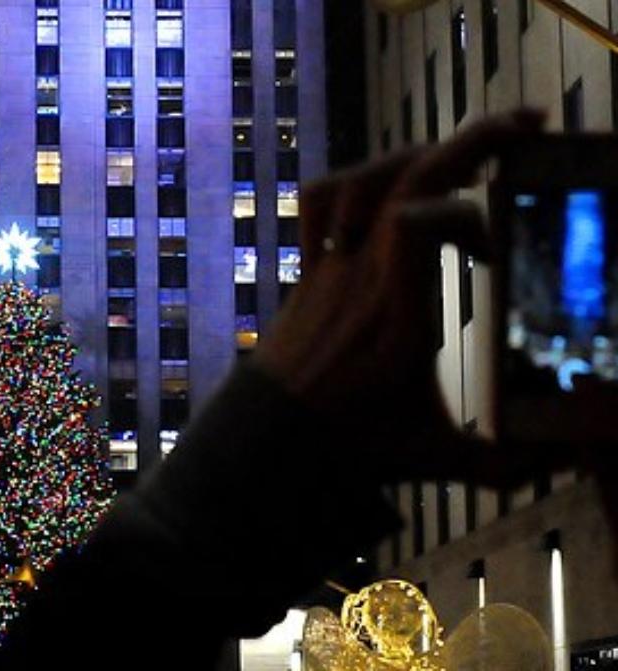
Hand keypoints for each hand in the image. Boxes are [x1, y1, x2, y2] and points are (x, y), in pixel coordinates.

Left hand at [256, 110, 554, 487]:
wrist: (270, 435)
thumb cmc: (353, 442)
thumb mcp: (435, 454)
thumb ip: (504, 461)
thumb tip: (568, 461)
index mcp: (397, 312)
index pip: (419, 223)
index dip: (466, 214)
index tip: (498, 252)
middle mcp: (362, 274)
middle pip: (409, 181)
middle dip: (473, 142)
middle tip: (529, 125)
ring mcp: (332, 264)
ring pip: (365, 178)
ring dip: (420, 155)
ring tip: (466, 156)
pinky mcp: (311, 264)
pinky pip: (322, 198)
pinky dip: (357, 178)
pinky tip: (394, 188)